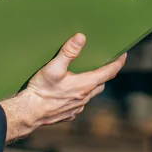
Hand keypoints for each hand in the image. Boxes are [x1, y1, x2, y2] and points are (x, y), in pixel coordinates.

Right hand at [0, 33, 125, 142]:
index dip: (118, 63)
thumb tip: (81, 37)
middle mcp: (85, 97)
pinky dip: (80, 95)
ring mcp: (77, 107)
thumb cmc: (41, 90)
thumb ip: (68, 52)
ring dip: (92, 85)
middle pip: (101, 83)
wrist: (28, 113)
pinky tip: (70, 91)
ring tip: (86, 75)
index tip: (123, 55)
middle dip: (104, 73)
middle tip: (103, 63)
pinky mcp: (69, 114)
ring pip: (91, 94)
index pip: (109, 72)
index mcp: (85, 85)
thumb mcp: (53, 67)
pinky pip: (80, 103)